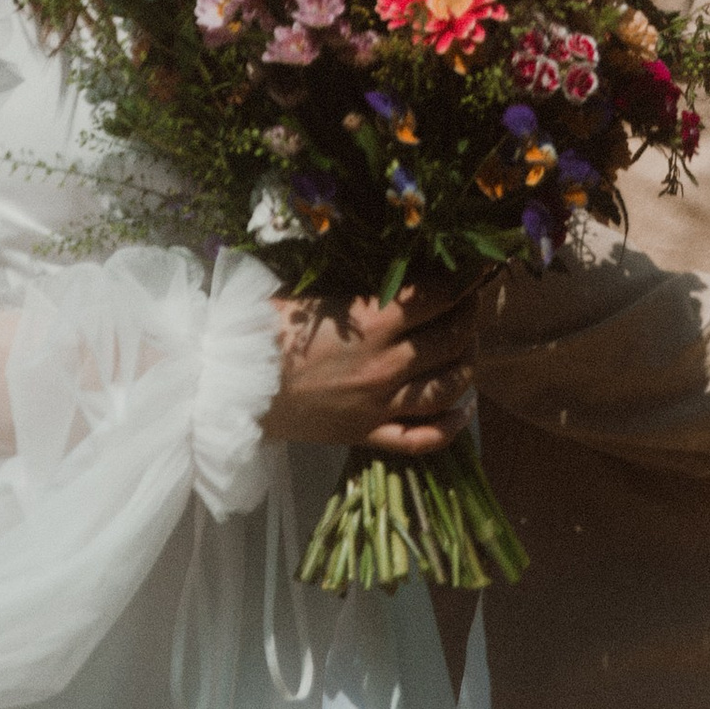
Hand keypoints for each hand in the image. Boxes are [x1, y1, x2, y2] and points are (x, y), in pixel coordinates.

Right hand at [266, 283, 479, 457]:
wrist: (233, 384)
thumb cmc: (269, 329)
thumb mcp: (320, 297)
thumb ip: (365, 291)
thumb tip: (403, 273)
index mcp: (373, 323)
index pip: (440, 297)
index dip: (466, 280)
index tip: (476, 269)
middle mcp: (387, 365)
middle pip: (453, 340)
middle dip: (470, 317)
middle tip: (469, 304)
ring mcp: (381, 405)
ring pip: (448, 388)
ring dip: (467, 365)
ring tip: (466, 347)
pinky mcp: (368, 435)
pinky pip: (422, 439)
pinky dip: (450, 426)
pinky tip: (463, 408)